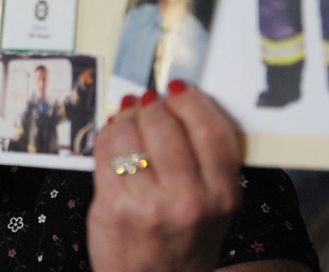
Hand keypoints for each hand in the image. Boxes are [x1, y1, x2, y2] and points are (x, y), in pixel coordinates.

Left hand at [88, 82, 242, 271]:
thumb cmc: (183, 238)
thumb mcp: (214, 203)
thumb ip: (206, 156)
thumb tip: (178, 97)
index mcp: (222, 194)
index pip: (210, 128)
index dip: (191, 100)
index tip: (178, 89)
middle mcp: (189, 200)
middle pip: (165, 124)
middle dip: (153, 105)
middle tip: (149, 104)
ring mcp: (148, 205)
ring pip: (130, 133)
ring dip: (127, 117)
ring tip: (129, 119)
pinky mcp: (113, 207)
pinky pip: (106, 151)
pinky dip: (108, 135)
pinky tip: (114, 137)